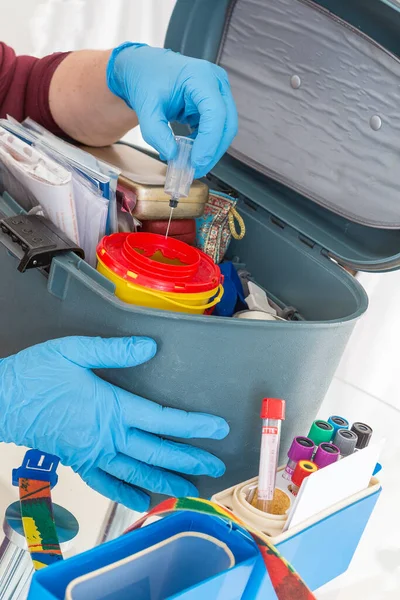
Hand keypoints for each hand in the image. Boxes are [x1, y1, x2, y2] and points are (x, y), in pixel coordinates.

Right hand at [0, 337, 228, 510]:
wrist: (3, 400)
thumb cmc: (36, 375)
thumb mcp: (75, 351)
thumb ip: (115, 351)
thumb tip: (149, 347)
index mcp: (111, 408)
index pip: (163, 420)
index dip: (193, 425)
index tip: (217, 429)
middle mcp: (107, 436)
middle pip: (156, 452)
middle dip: (189, 460)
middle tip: (215, 468)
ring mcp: (93, 453)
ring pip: (136, 473)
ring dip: (165, 481)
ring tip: (189, 490)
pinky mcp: (78, 461)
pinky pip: (105, 484)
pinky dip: (125, 494)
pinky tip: (142, 501)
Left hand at [107, 43, 237, 177]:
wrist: (145, 69)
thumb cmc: (147, 79)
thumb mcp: (146, 107)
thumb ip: (155, 132)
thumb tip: (172, 154)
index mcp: (201, 76)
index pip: (216, 113)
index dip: (209, 141)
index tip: (196, 162)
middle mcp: (216, 83)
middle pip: (227, 124)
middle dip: (213, 151)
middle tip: (196, 170)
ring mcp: (219, 93)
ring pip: (225, 130)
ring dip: (211, 150)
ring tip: (191, 164)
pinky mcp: (215, 105)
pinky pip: (218, 130)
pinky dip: (206, 145)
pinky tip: (192, 153)